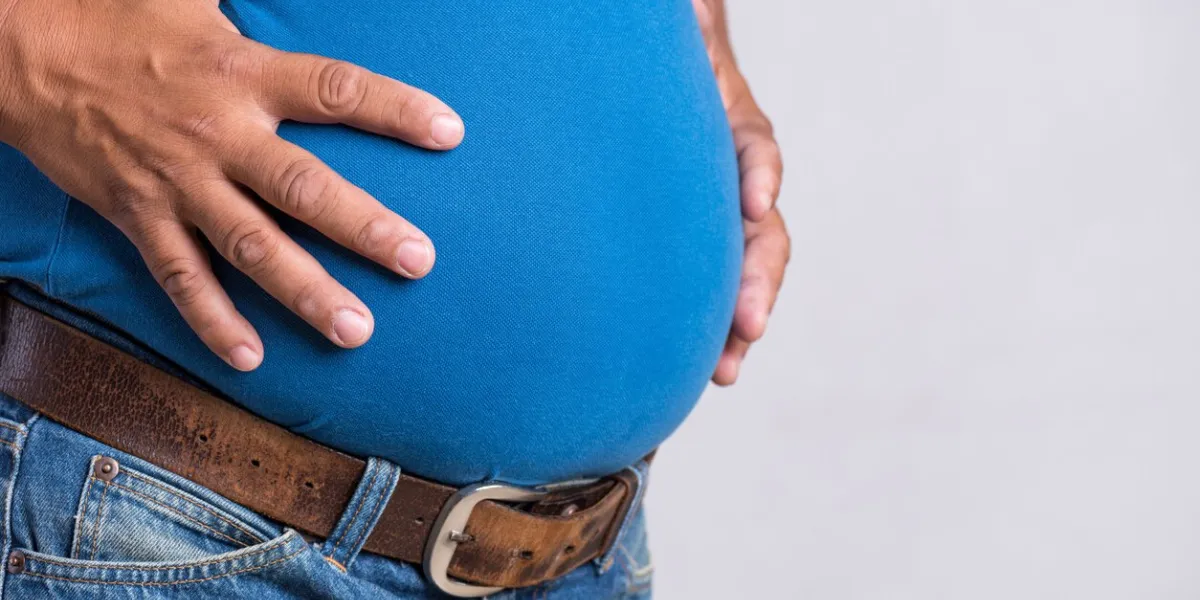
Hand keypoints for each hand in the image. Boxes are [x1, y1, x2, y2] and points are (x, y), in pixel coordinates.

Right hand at [0, 0, 462, 370]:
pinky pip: (179, 277)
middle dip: (364, 228)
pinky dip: (213, 319)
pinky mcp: (137, 216)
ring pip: (250, 246)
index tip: (448, 132)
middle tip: (418, 262)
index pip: (335, 90)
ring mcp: (177, 182)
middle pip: (302, 187)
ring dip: (305, 291)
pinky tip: (251, 356)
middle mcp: (217, 133)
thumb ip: (263, 22)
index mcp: (242, 73)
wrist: (24, 50)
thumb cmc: (124, 21)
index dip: (394, 109)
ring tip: (356, 330)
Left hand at [692, 0, 789, 384]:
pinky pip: (713, 288)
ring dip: (741, 320)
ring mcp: (723, 216)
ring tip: (728, 369)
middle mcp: (738, 177)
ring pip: (745, 273)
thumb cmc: (665, 61)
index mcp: (733, 126)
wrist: (663, 86)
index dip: (758, 176)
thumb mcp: (681, 38)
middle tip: (748, 325)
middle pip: (763, 231)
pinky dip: (714, 329)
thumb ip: (689, 25)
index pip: (755, 150)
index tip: (754, 204)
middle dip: (758, 278)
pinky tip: (710, 368)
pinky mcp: (699, 245)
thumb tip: (686, 6)